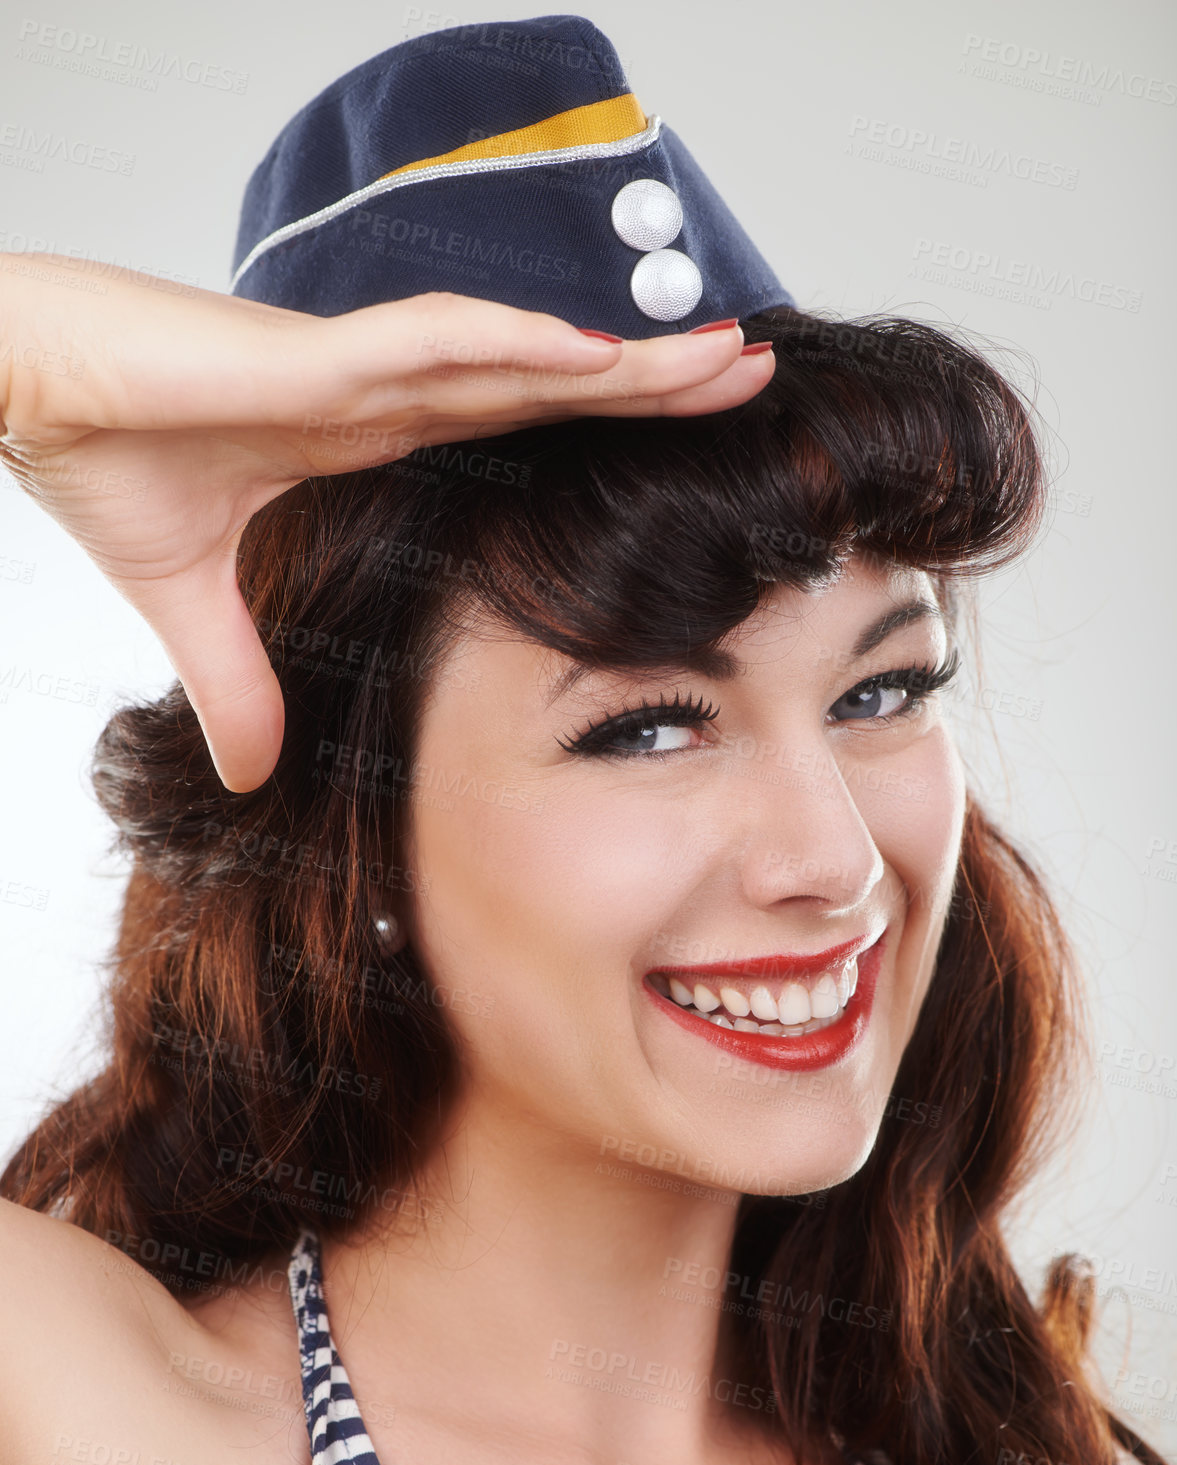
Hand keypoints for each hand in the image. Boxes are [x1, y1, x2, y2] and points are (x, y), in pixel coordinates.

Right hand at [0, 253, 773, 791]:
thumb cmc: (105, 461)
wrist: (25, 394)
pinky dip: (523, 350)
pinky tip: (607, 353)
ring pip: (524, 357)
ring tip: (728, 356)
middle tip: (754, 383)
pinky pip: (440, 347)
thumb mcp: (194, 602)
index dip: (603, 431)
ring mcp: (363, 370)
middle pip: (553, 386)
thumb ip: (236, 682)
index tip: (688, 448)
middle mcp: (388, 395)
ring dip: (627, 358)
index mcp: (372, 439)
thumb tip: (253, 777)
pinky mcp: (318, 360)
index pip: (519, 430)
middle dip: (654, 386)